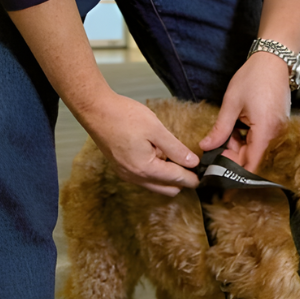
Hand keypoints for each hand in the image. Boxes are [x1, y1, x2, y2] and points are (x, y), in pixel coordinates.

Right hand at [78, 92, 199, 195]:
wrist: (95, 110)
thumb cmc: (123, 116)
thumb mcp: (156, 130)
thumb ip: (175, 148)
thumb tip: (192, 162)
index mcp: (145, 169)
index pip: (176, 179)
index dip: (192, 177)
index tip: (204, 174)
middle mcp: (134, 177)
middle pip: (167, 189)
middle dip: (182, 180)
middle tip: (192, 164)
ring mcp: (126, 174)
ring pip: (155, 185)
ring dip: (168, 176)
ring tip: (175, 156)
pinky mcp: (121, 168)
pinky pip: (144, 178)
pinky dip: (155, 172)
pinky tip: (158, 154)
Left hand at [199, 52, 290, 171]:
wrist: (274, 59)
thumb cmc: (253, 77)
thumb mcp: (231, 104)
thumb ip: (220, 129)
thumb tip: (205, 147)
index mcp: (265, 130)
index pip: (251, 164)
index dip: (235, 173)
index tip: (220, 175)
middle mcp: (275, 133)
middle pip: (253, 157)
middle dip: (233, 157)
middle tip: (214, 151)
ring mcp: (278, 128)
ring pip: (256, 148)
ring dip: (239, 147)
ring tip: (224, 135)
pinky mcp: (278, 123)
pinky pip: (261, 138)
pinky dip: (248, 138)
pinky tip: (236, 129)